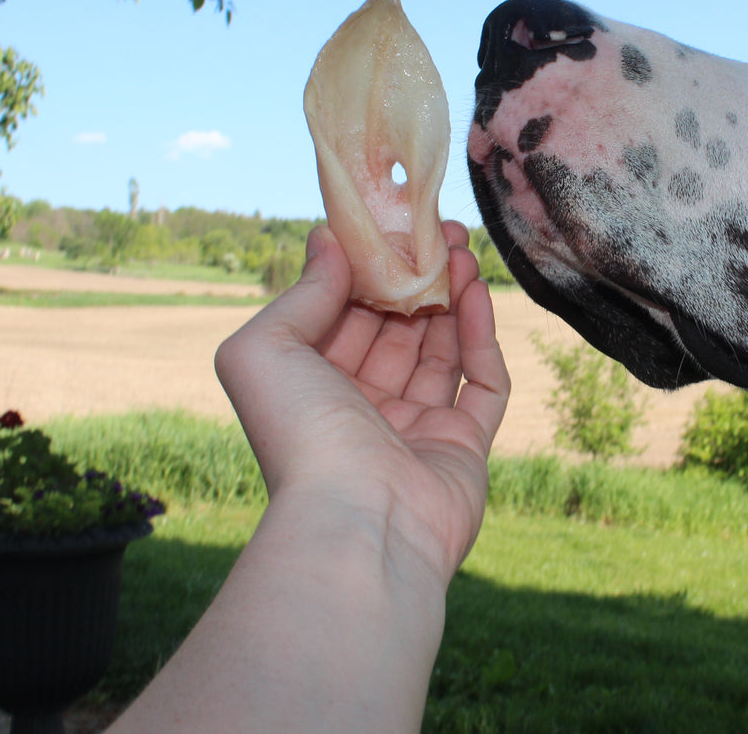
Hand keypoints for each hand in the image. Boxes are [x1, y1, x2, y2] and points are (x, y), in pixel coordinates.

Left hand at [214, 222, 509, 583]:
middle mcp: (362, 411)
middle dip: (414, 275)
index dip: (365, 269)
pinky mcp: (465, 448)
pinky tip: (477, 290)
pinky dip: (481, 335)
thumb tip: (328, 240)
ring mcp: (416, 431)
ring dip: (451, 295)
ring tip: (461, 246)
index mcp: (311, 391)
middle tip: (437, 228)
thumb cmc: (301, 436)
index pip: (342, 317)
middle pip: (395, 329)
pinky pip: (481, 382)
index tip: (387, 224)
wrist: (359, 523)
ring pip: (440, 349)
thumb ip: (301, 292)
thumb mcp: (266, 349)